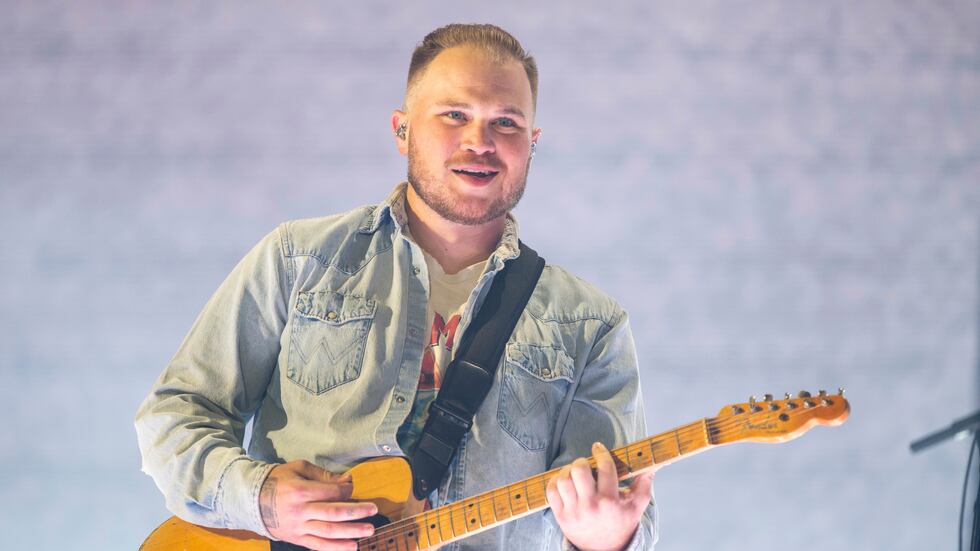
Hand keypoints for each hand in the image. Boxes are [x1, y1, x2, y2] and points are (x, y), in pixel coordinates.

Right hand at [259, 459, 377, 550]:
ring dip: (351, 532)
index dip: (346, 491)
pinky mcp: (296, 539)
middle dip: (356, 512)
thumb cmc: (278, 480)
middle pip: (333, 513)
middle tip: (374, 510)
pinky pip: (318, 545)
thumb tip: (347, 481)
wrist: (252, 501)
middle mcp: (300, 511)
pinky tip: (352, 546)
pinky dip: (336, 548)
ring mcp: (298, 528)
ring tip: (369, 531)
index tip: (353, 488)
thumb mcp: (298, 468)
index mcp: (300, 491)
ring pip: (328, 532)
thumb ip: (322, 475)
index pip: (330, 493)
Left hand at [546, 442, 652, 550]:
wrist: (604, 550)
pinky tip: (564, 482)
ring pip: (563, 479)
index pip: (605, 468)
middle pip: (579, 470)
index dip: (601, 453)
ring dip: (567, 471)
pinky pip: (551, 491)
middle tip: (586, 465)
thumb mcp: (636, 507)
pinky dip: (555, 482)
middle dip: (582, 462)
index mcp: (611, 501)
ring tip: (574, 473)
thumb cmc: (621, 525)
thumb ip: (644, 485)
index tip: (598, 448)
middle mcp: (591, 506)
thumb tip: (650, 466)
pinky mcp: (561, 516)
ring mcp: (574, 512)